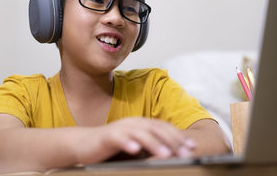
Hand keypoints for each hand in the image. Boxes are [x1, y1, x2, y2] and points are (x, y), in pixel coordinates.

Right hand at [74, 117, 195, 164]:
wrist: (84, 143)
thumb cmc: (112, 147)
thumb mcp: (135, 145)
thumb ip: (150, 146)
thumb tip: (172, 154)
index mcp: (141, 124)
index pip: (164, 128)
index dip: (179, 136)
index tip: (192, 147)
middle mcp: (133, 123)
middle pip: (156, 129)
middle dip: (172, 140)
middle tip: (185, 152)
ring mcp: (121, 128)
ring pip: (140, 133)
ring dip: (154, 143)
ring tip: (166, 154)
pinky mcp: (107, 136)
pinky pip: (119, 138)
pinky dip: (127, 143)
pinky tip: (135, 150)